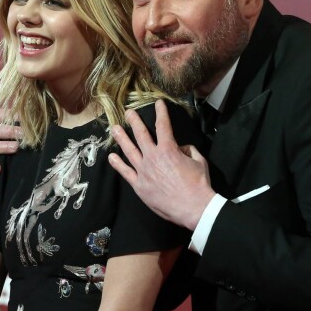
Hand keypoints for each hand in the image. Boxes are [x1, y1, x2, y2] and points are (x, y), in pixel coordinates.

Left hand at [108, 99, 214, 229]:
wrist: (193, 207)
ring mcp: (143, 171)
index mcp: (168, 149)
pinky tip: (111, 157)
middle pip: (140, 135)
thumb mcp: (199, 161)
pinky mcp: (139, 185)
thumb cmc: (198, 184)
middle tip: (128, 113)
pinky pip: (126, 172)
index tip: (158, 103)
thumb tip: (181, 148)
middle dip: (134, 122)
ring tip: (114, 129)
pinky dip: (117, 164)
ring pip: (129, 151)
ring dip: (121, 138)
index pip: (163, 126)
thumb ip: (188, 150)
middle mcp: (153, 157)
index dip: (160, 113)